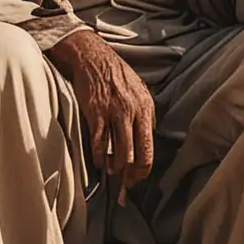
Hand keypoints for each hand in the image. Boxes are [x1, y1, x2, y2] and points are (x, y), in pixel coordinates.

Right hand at [47, 28, 154, 200]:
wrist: (93, 57)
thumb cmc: (116, 75)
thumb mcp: (138, 91)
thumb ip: (144, 115)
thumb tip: (146, 140)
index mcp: (146, 108)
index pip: (150, 147)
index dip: (143, 169)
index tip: (137, 179)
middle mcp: (133, 111)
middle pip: (136, 154)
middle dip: (131, 174)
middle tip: (125, 185)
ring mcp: (114, 112)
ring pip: (118, 151)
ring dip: (115, 167)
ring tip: (112, 172)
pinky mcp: (95, 112)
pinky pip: (99, 142)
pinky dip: (99, 156)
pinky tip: (99, 162)